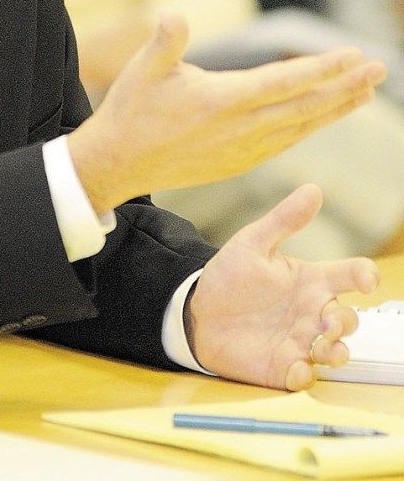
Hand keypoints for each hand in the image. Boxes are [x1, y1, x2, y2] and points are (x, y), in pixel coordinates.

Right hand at [69, 16, 386, 212]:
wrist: (119, 163)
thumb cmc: (132, 110)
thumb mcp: (143, 70)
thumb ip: (164, 42)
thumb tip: (173, 15)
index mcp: (222, 101)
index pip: (285, 82)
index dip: (323, 69)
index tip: (353, 56)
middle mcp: (240, 128)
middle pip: (305, 106)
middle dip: (346, 86)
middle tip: (380, 68)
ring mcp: (243, 149)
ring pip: (301, 126)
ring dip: (336, 107)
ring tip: (365, 91)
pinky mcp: (239, 161)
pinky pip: (286, 141)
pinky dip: (311, 125)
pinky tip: (325, 115)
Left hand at [187, 183, 379, 389]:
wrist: (197, 310)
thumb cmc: (231, 275)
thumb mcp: (254, 243)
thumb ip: (284, 220)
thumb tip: (313, 189)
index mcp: (311, 280)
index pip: (350, 276)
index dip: (365, 276)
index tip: (367, 280)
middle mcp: (312, 313)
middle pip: (348, 319)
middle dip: (346, 323)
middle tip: (327, 323)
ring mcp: (300, 341)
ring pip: (334, 352)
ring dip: (336, 353)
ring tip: (324, 349)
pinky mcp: (282, 366)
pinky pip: (302, 376)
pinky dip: (303, 375)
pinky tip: (293, 368)